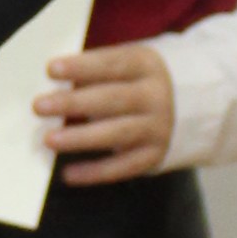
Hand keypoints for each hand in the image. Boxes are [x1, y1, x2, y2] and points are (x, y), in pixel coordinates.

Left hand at [34, 40, 174, 186]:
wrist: (197, 105)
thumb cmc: (140, 81)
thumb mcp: (129, 65)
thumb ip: (98, 72)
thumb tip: (54, 88)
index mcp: (146, 65)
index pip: (112, 64)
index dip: (82, 67)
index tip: (52, 69)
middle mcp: (155, 96)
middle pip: (112, 99)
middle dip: (74, 103)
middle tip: (39, 106)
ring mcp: (158, 127)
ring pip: (117, 134)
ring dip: (81, 138)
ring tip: (49, 140)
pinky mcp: (155, 155)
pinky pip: (123, 167)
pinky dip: (95, 172)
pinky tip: (69, 173)